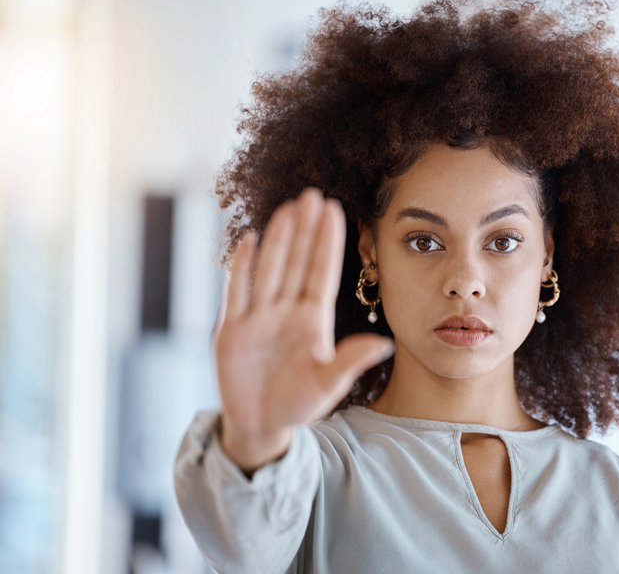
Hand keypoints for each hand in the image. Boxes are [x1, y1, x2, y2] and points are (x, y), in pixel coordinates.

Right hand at [213, 188, 392, 471]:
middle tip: (312, 194)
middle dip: (304, 229)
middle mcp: (286, 312)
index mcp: (312, 320)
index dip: (327, 242)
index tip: (336, 210)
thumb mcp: (329, 383)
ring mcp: (258, 317)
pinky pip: (236, 293)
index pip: (322, 273)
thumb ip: (351, 361)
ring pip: (270, 269)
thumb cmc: (299, 403)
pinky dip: (241, 267)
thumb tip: (385, 345)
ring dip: (278, 239)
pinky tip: (248, 240)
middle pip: (296, 262)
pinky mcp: (231, 330)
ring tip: (287, 208)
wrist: (261, 425)